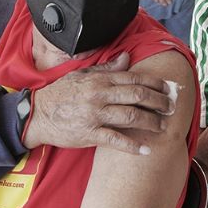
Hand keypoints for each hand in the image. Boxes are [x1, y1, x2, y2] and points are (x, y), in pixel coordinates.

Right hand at [22, 52, 175, 154]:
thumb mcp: (82, 75)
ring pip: (131, 116)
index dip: (155, 84)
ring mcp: (95, 115)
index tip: (168, 89)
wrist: (36, 114)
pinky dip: (132, 145)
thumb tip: (127, 57)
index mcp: (99, 80)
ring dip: (151, 122)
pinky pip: (115, 140)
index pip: (134, 78)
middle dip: (159, 102)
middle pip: (137, 96)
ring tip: (163, 127)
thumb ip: (107, 69)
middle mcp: (99, 95)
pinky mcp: (89, 134)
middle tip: (171, 108)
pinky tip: (146, 150)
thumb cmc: (60, 94)